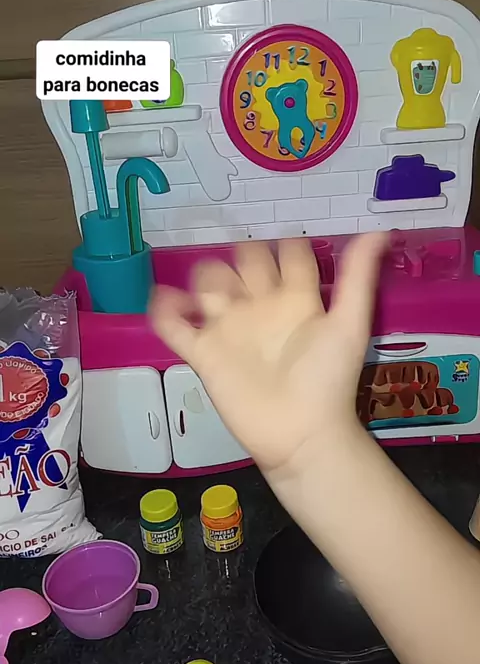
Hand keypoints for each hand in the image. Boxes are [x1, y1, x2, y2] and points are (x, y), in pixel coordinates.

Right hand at [150, 234, 386, 473]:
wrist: (300, 433)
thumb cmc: (327, 380)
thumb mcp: (348, 323)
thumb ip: (357, 277)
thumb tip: (380, 230)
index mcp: (297, 299)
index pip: (288, 255)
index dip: (286, 244)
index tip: (286, 239)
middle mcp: (261, 308)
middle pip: (243, 262)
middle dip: (242, 255)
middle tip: (246, 269)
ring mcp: (230, 330)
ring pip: (208, 285)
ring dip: (206, 277)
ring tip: (215, 293)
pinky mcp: (204, 354)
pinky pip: (174, 326)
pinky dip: (165, 310)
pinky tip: (169, 301)